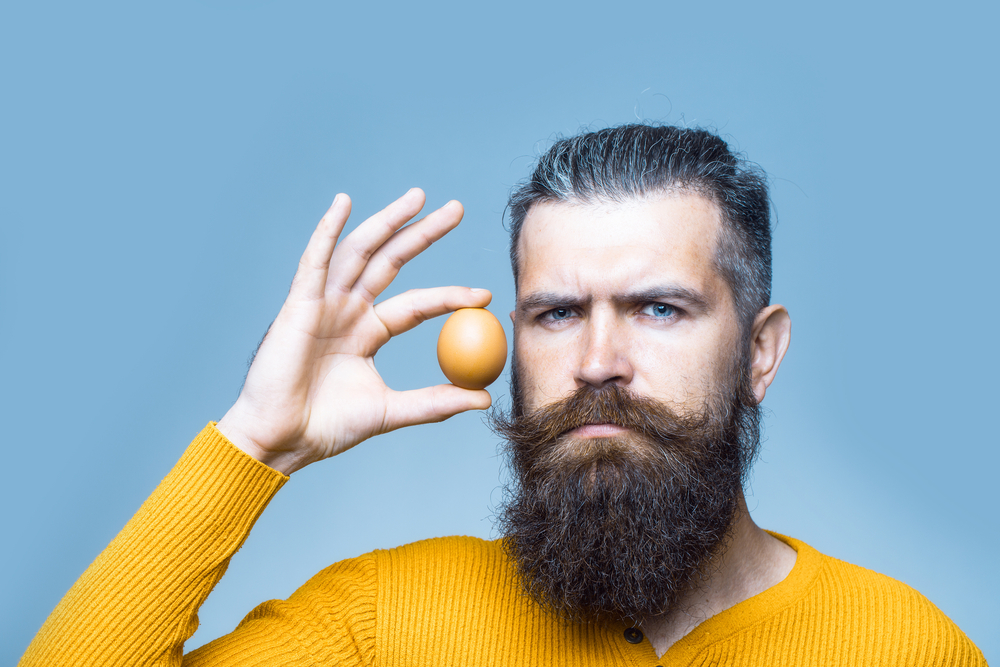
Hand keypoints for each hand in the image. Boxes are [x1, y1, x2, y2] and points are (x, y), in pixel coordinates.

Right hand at [216, 189, 492, 474]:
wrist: (281, 440)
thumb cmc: (326, 428)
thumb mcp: (391, 411)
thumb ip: (435, 402)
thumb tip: (484, 398)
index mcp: (367, 332)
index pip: (416, 304)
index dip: (449, 296)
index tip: (485, 295)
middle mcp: (347, 311)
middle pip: (391, 262)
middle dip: (422, 233)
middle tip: (456, 208)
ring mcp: (323, 304)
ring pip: (360, 252)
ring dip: (387, 221)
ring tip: (418, 197)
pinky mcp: (298, 305)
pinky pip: (315, 261)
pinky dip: (328, 231)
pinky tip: (343, 203)